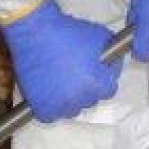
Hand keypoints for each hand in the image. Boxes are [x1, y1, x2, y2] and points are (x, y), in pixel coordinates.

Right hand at [0, 0, 121, 122]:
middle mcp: (79, 98)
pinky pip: (50, 116)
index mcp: (96, 84)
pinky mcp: (40, 106)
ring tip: (60, 83)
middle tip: (74, 74)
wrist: (35, 32)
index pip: (108, 91)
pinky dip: (51, 107)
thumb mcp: (101, 37)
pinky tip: (49, 94)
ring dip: (69, 99)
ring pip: (70, 110)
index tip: (93, 72)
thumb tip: (111, 68)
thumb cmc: (68, 32)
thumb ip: (112, 58)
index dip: (102, 79)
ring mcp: (58, 104)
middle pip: (89, 101)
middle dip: (85, 89)